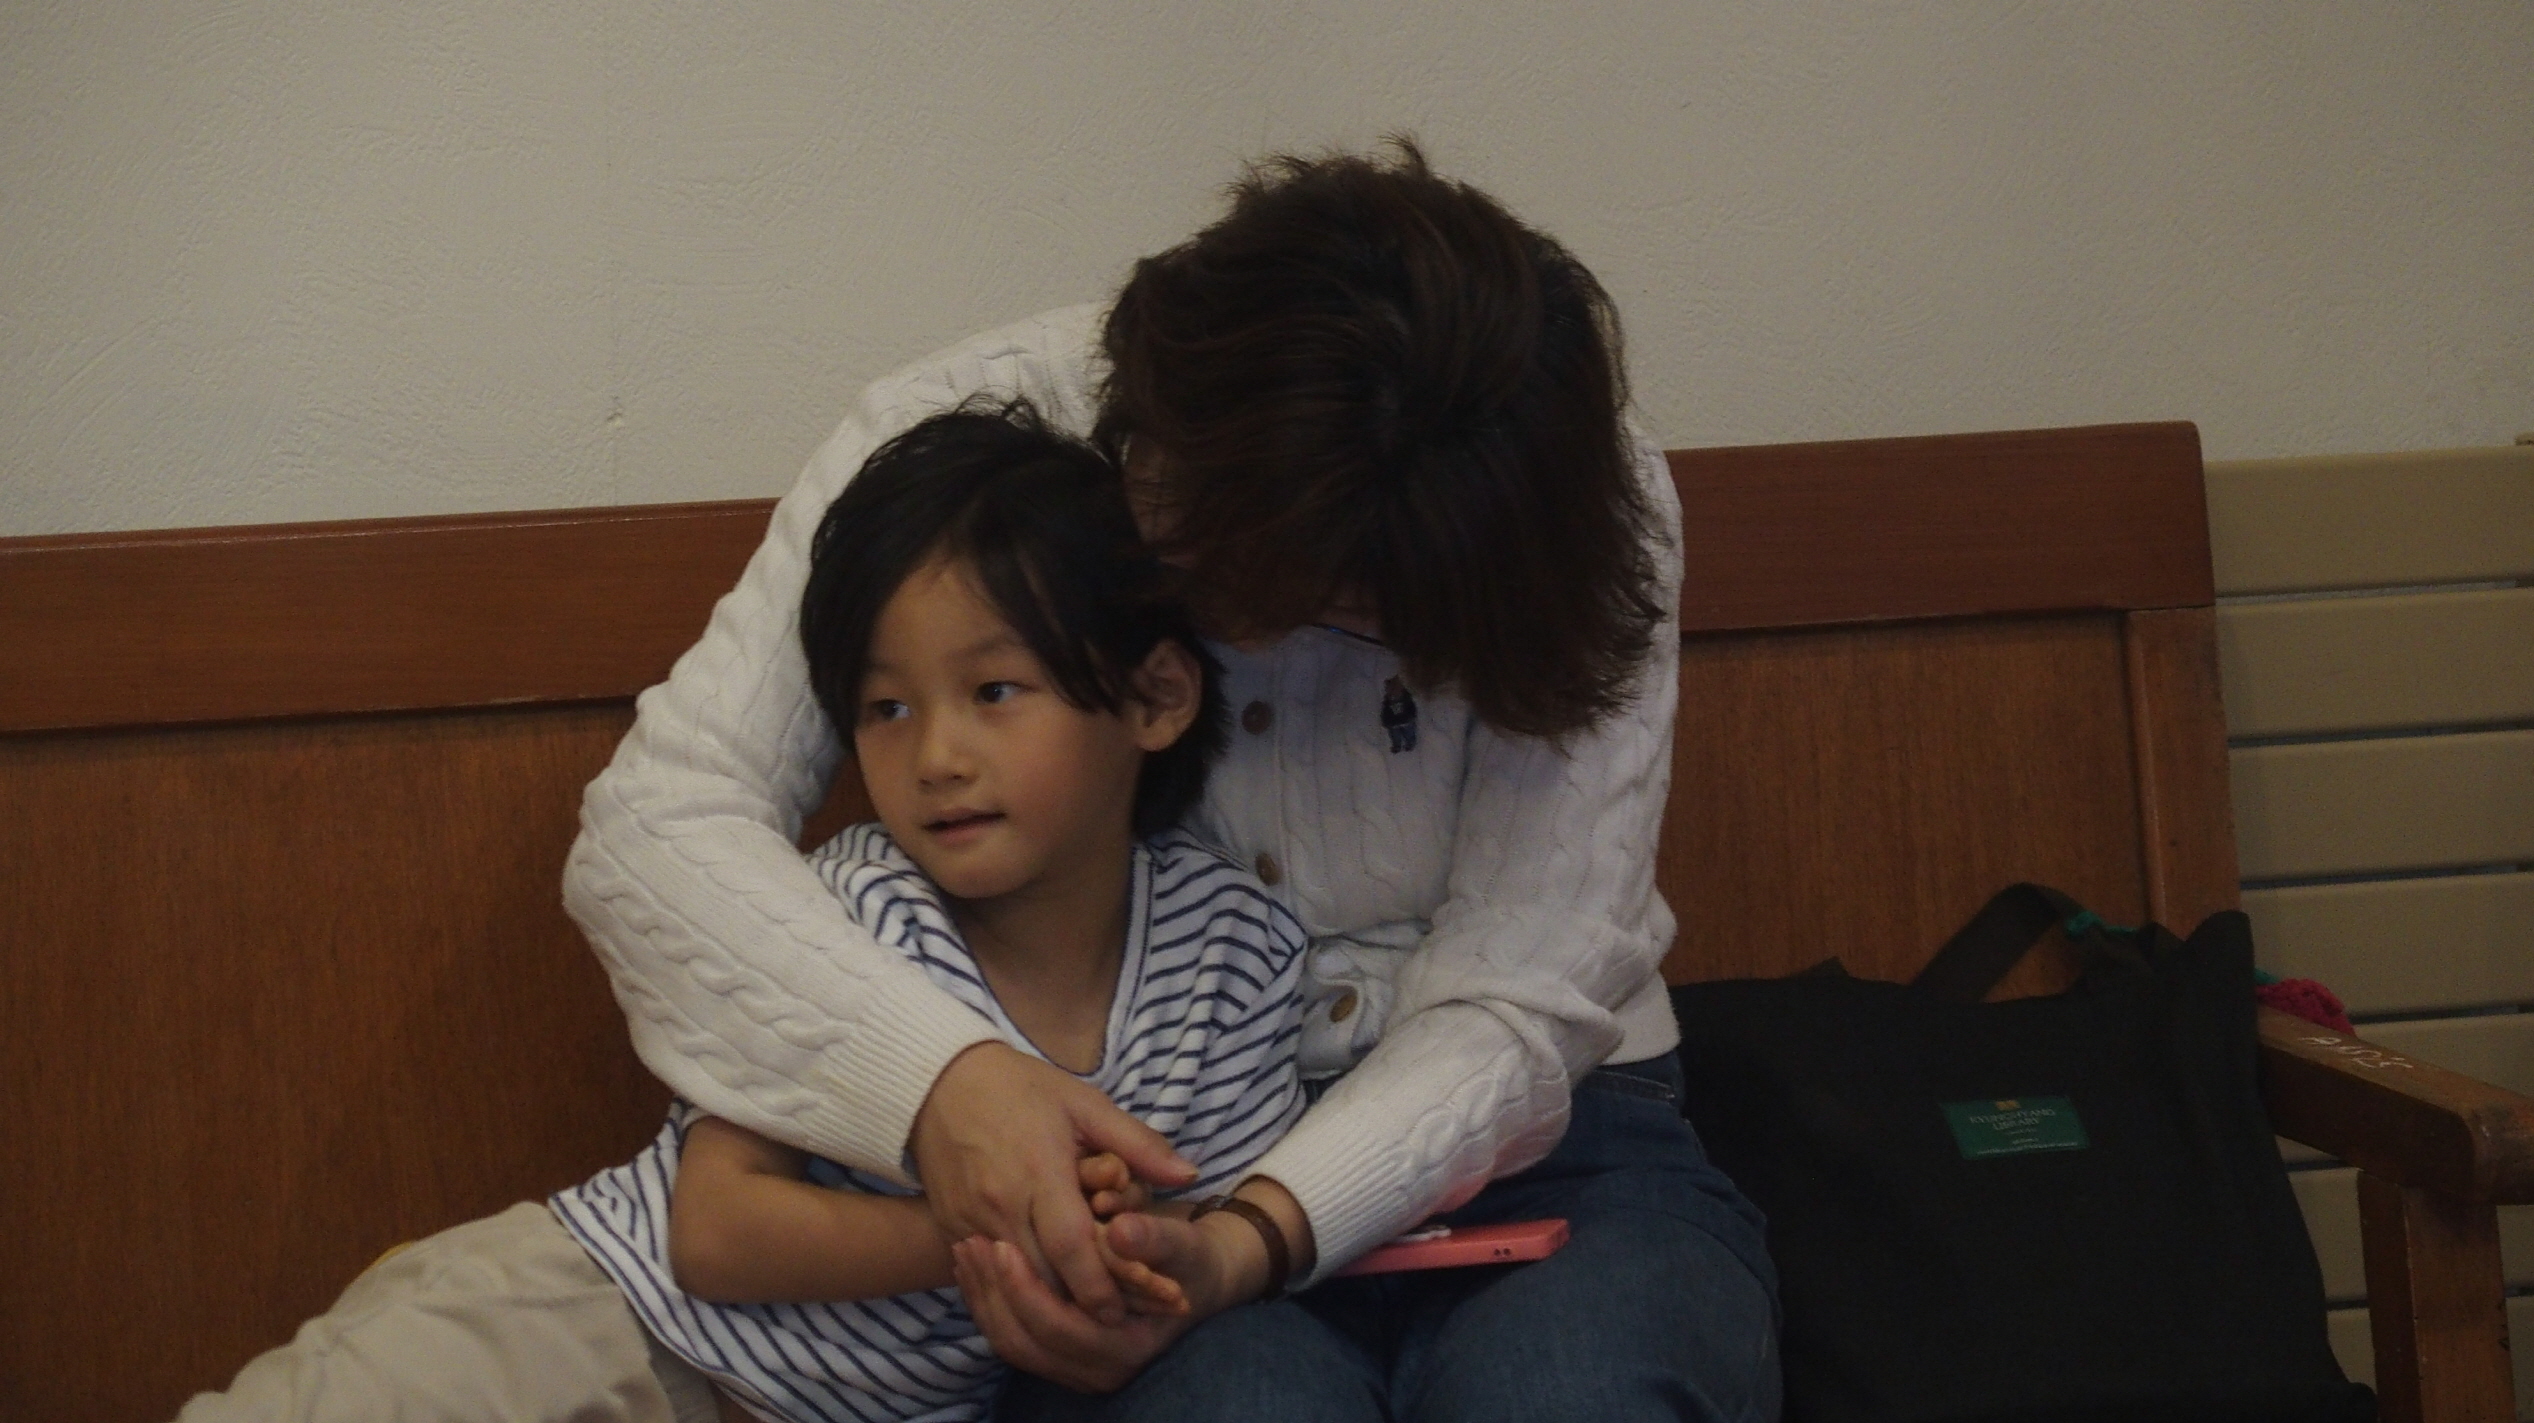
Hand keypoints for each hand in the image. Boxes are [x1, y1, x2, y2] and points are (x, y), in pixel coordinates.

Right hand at [910, 1042, 1195, 1324]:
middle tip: (1114, 1320)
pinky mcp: (951, 1226)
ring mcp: (970, 1219)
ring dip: (1049, 1298)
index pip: (1073, 1247)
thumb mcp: (1084, 1104)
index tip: (1124, 1311)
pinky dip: (1017, 1281)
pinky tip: (1042, 1289)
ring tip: (1083, 1313)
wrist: (937, 1082)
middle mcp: (1001, 1203)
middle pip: (1044, 1275)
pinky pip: (988, 1269)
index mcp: (1040, 1171)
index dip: (1100, 1286)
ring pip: (1016, 1279)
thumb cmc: (1020, 1088)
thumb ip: (1138, 1144)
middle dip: (1079, 1303)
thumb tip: (1189, 1175)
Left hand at [951, 1211, 1256, 1391]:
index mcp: (1126, 1349)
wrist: (1194, 1280)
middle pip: (1024, 1341)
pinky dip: (988, 1302)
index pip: (1058, 1327)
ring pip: (1010, 1342)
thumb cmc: (1189, 1258)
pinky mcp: (1060, 1357)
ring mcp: (1076, 1369)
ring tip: (965, 1248)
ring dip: (982, 1297)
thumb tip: (1120, 1231)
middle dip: (992, 1292)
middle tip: (969, 1241)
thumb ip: (1155, 1238)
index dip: (1026, 1288)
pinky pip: (1011, 1336)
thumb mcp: (1183, 1243)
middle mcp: (1099, 1372)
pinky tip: (974, 1264)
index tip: (1000, 1244)